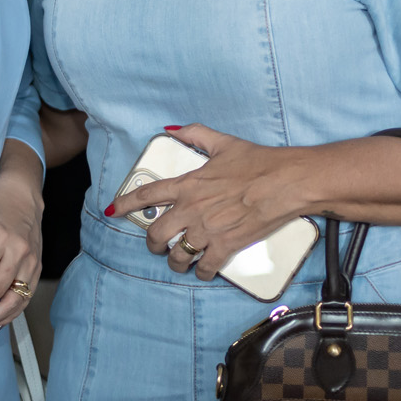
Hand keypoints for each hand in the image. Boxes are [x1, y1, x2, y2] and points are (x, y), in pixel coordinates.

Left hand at [115, 124, 311, 280]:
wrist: (286, 183)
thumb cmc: (258, 162)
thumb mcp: (223, 142)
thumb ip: (195, 135)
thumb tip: (174, 129)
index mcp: (188, 185)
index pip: (146, 195)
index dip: (125, 203)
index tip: (113, 210)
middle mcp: (192, 209)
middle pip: (156, 233)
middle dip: (152, 243)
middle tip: (155, 245)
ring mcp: (208, 229)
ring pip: (178, 255)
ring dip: (175, 262)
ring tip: (177, 262)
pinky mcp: (227, 245)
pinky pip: (206, 266)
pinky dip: (202, 272)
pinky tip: (203, 272)